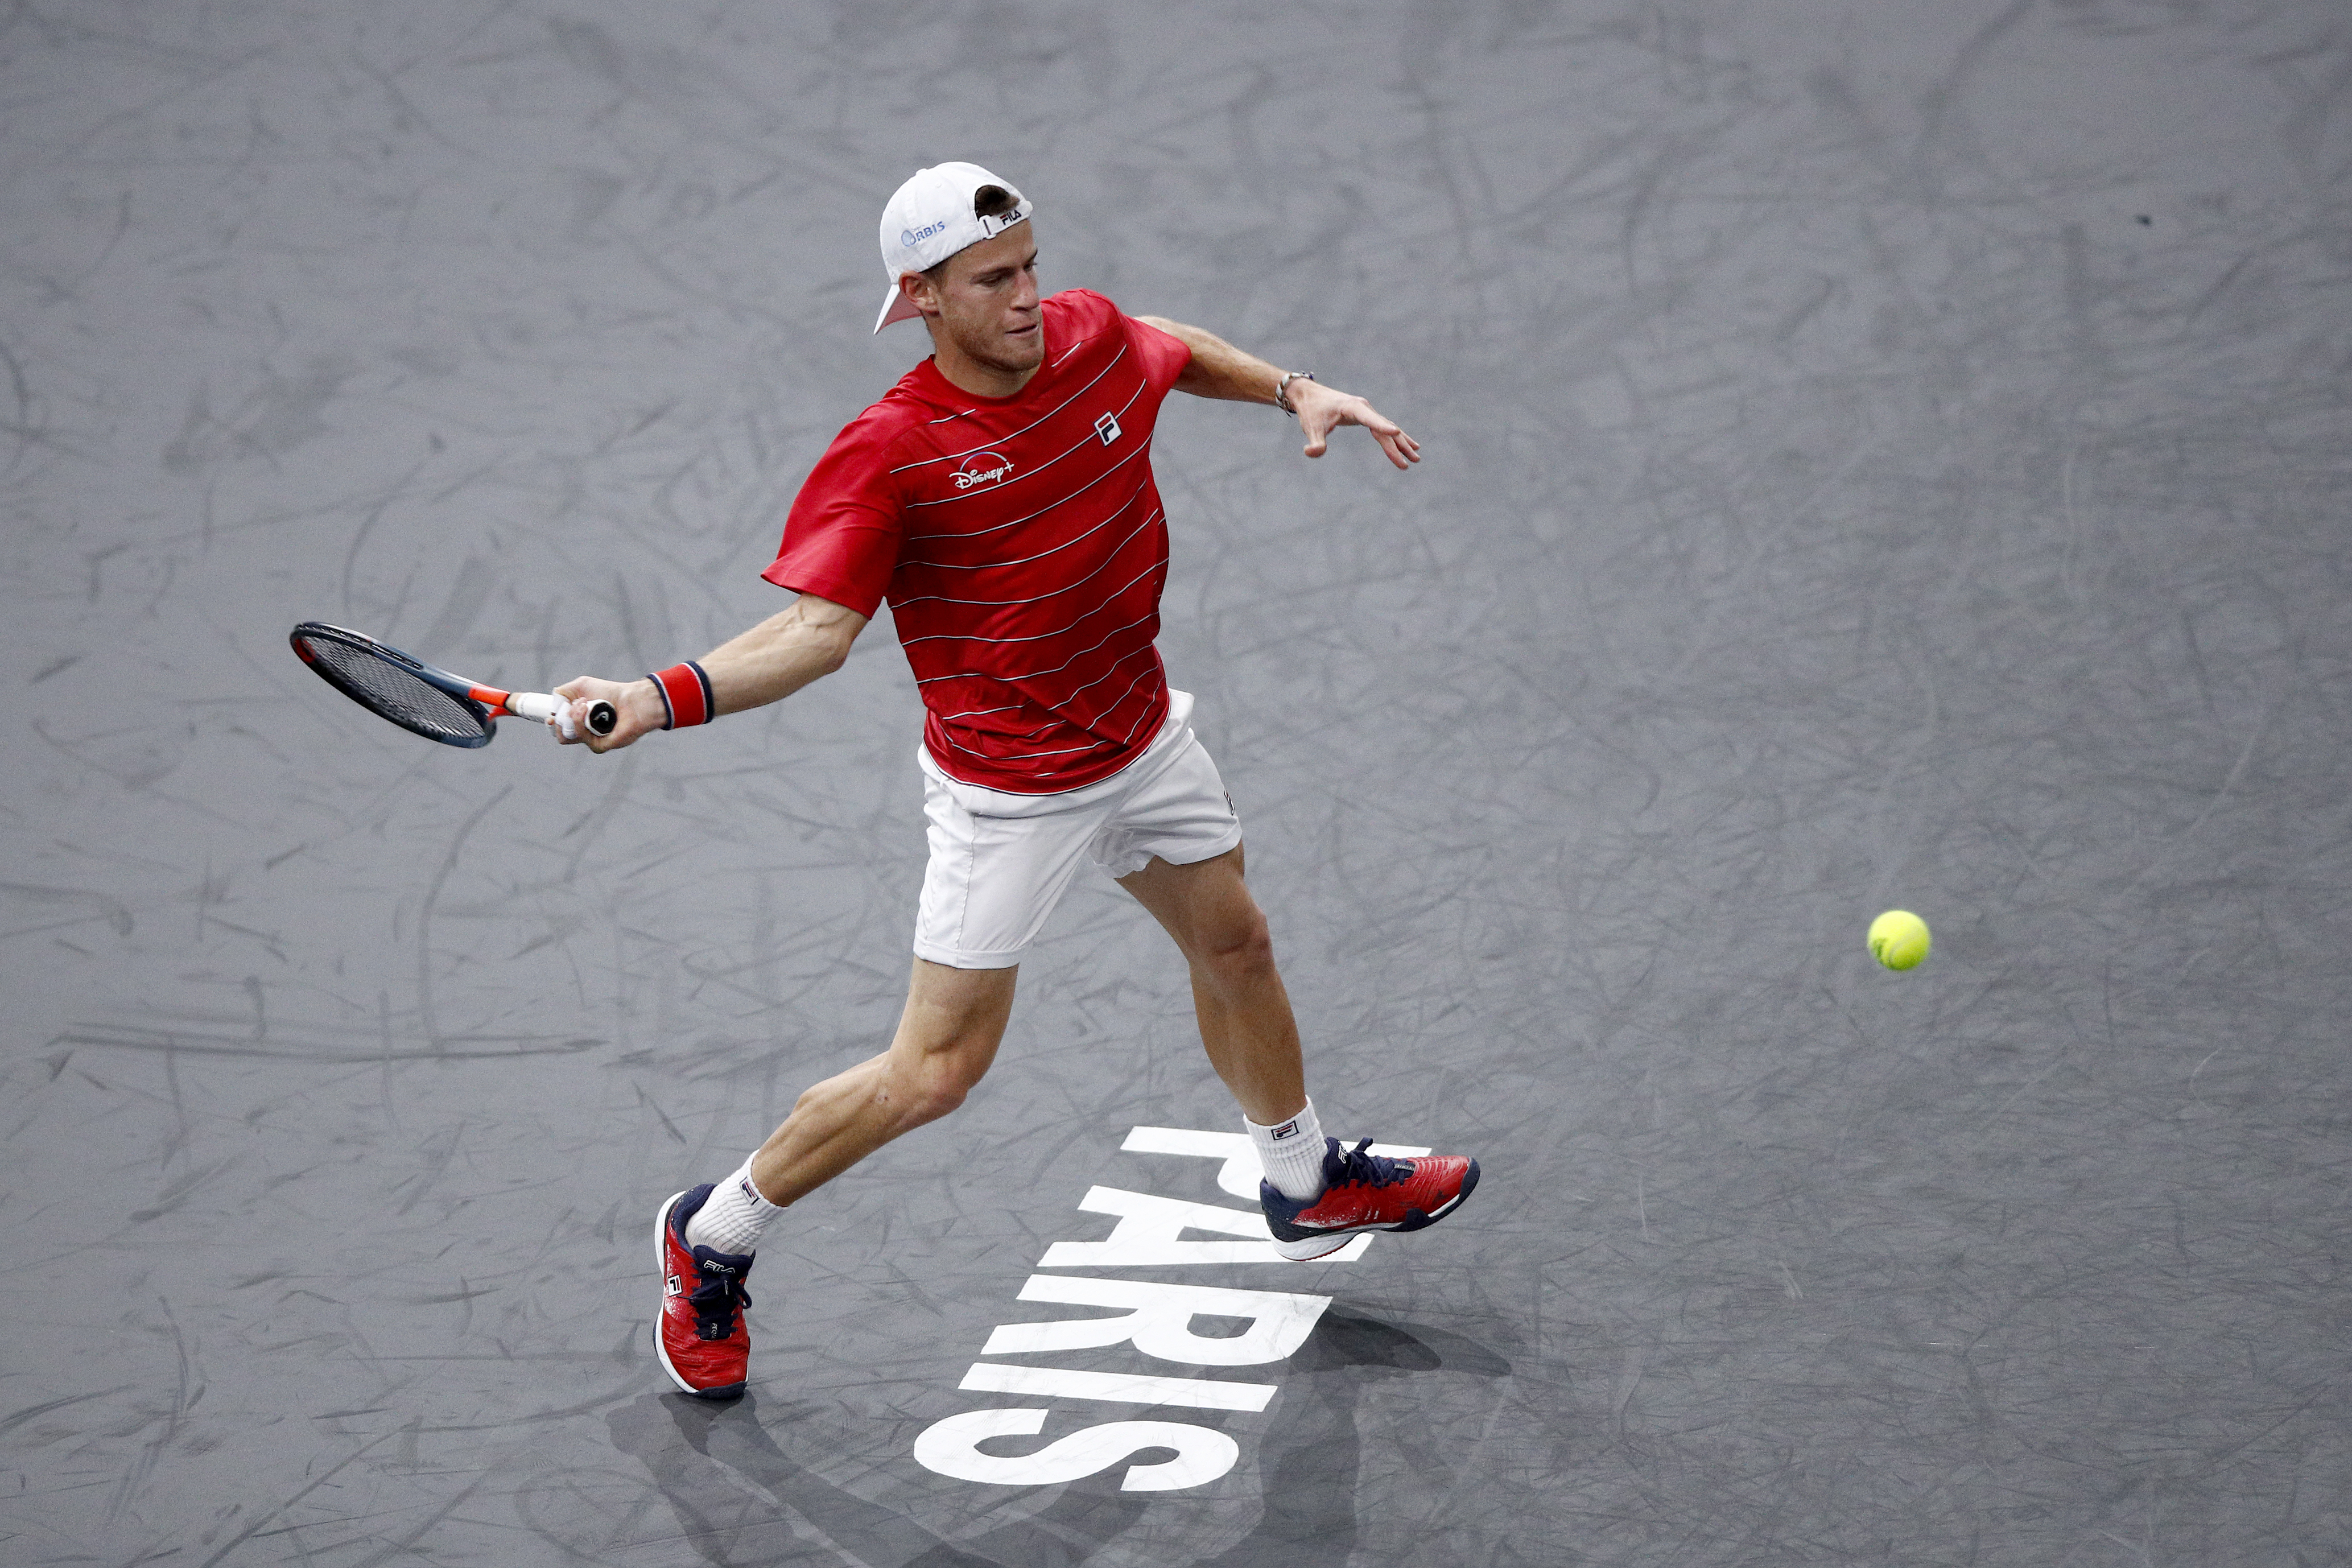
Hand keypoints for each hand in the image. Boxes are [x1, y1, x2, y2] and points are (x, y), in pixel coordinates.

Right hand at [550, 675, 664, 752]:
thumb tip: (551, 707)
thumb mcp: (581, 686)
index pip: (560, 730)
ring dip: (571, 717)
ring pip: (569, 737)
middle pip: (562, 736)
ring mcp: (594, 740)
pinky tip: (587, 709)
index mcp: (580, 722)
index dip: (552, 723)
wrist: (632, 698)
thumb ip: (562, 693)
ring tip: (583, 703)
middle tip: (572, 705)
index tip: (551, 715)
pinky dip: (580, 722)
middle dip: (559, 720)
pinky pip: (583, 739)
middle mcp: (586, 733)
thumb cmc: (611, 692)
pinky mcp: (602, 745)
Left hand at [1290, 380, 1419, 469]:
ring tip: (1416, 458)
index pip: (1370, 419)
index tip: (1395, 433)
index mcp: (1353, 408)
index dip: (1382, 427)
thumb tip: (1310, 453)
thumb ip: (1314, 442)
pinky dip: (1395, 438)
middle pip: (1385, 428)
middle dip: (1399, 446)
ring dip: (1402, 443)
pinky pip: (1383, 428)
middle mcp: (1364, 408)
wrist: (1308, 395)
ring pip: (1388, 428)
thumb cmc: (1311, 410)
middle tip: (1412, 462)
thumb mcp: (1310, 427)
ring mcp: (1367, 412)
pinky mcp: (1365, 416)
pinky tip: (1408, 446)